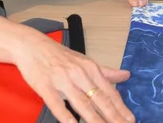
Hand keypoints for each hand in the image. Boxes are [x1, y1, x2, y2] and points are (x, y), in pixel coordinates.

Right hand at [14, 32, 133, 122]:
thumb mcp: (85, 61)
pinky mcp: (46, 86)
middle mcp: (79, 74)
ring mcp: (63, 81)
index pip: (109, 91)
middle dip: (113, 115)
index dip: (120, 107)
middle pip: (99, 99)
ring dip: (94, 119)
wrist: (32, 46)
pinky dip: (65, 115)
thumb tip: (127, 75)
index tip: (130, 119)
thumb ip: (106, 71)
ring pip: (82, 103)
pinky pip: (57, 103)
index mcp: (90, 69)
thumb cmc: (60, 55)